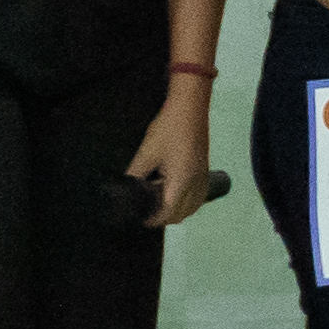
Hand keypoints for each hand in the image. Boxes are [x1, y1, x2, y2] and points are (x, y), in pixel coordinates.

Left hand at [127, 85, 219, 229]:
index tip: (141, 220)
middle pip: (183, 214)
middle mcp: (195, 183)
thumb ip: (134, 174)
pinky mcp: (204, 169)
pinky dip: (188, 201)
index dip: (154, 220)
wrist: (190, 107)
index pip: (169, 213)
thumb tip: (124, 188)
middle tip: (147, 212)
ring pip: (194, 206)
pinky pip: (199, 195)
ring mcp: (202, 177)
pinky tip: (175, 192)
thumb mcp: (146, 153)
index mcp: (181, 181)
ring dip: (178, 211)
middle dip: (165, 218)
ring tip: (161, 203)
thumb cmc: (168, 128)